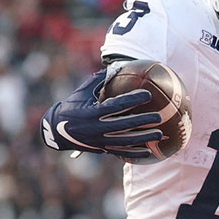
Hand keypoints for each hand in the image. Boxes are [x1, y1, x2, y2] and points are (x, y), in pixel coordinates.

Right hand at [39, 68, 161, 159]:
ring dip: (144, 138)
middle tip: (159, 116)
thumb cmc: (73, 106)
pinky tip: (149, 151)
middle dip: (143, 121)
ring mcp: (100, 140)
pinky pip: (121, 152)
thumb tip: (118, 66)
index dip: (133, 100)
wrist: (58, 130)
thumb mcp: (83, 92)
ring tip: (160, 134)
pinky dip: (135, 152)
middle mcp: (97, 128)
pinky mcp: (102, 149)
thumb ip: (100, 80)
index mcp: (93, 112)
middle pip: (124, 125)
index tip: (148, 95)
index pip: (117, 105)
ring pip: (126, 141)